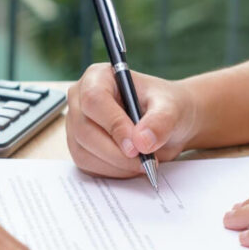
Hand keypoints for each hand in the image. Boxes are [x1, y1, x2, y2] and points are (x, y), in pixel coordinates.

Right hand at [66, 63, 198, 177]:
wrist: (166, 124)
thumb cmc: (165, 107)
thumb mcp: (171, 108)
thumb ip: (160, 121)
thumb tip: (142, 142)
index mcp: (98, 77)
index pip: (94, 100)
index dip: (114, 125)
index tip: (136, 146)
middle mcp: (80, 100)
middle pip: (85, 130)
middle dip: (116, 152)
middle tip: (145, 161)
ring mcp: (76, 125)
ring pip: (83, 152)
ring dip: (115, 165)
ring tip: (143, 163)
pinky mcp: (79, 147)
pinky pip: (87, 166)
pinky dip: (112, 172)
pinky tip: (131, 166)